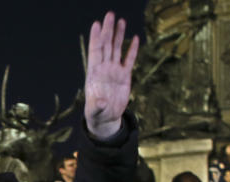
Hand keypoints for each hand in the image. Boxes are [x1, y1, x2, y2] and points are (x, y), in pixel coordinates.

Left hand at [84, 11, 139, 139]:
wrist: (106, 118)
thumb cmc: (97, 113)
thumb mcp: (95, 111)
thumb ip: (97, 105)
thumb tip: (101, 101)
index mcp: (94, 73)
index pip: (95, 51)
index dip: (96, 38)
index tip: (97, 24)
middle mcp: (104, 69)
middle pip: (106, 45)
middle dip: (108, 30)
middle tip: (110, 15)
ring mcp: (114, 71)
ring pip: (117, 49)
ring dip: (118, 35)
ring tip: (121, 21)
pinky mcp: (125, 77)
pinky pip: (129, 60)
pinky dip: (132, 50)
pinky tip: (135, 38)